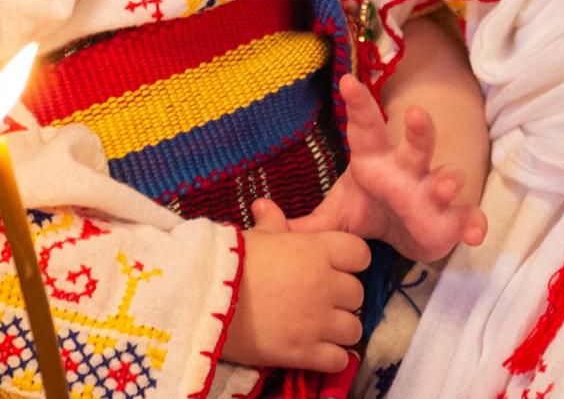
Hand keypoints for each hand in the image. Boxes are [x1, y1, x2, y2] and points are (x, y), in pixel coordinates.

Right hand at [222, 200, 370, 371]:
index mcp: (317, 251)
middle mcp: (325, 284)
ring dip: (340, 330)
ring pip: (353, 329)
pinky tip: (316, 351)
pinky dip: (332, 358)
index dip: (350, 262)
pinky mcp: (305, 352)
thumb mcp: (254, 237)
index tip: (335, 268)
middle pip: (357, 294)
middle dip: (342, 299)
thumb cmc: (229, 262)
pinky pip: (339, 360)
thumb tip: (265, 205)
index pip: (360, 254)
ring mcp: (318, 321)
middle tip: (321, 301)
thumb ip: (271, 223)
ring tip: (320, 329)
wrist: (203, 300)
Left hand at [290, 74, 488, 261]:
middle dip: (418, 130)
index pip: (365, 128)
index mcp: (375, 161)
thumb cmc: (369, 211)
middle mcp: (407, 170)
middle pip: (415, 143)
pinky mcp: (452, 218)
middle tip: (417, 114)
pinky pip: (466, 217)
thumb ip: (303, 223)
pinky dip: (473, 222)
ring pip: (444, 177)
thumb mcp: (335, 218)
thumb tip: (258, 214)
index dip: (358, 105)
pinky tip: (475, 232)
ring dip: (448, 180)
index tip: (346, 82)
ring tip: (445, 186)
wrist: (406, 232)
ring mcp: (432, 192)